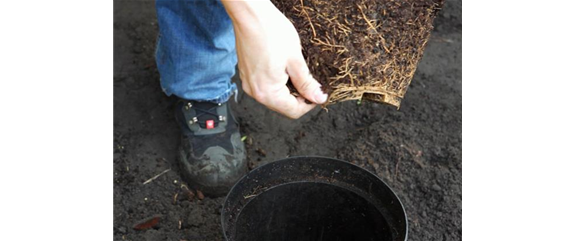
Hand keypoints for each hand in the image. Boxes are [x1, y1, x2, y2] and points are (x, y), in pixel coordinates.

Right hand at [222, 1, 327, 118]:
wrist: (250, 14)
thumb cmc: (271, 32)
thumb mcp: (295, 59)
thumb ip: (307, 83)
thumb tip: (318, 98)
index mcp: (267, 92)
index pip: (293, 111)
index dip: (310, 103)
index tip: (319, 92)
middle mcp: (255, 92)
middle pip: (283, 106)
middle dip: (299, 96)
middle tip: (311, 81)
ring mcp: (248, 83)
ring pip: (274, 97)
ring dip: (289, 89)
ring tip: (297, 71)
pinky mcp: (246, 74)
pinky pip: (265, 86)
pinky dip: (278, 82)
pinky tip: (284, 67)